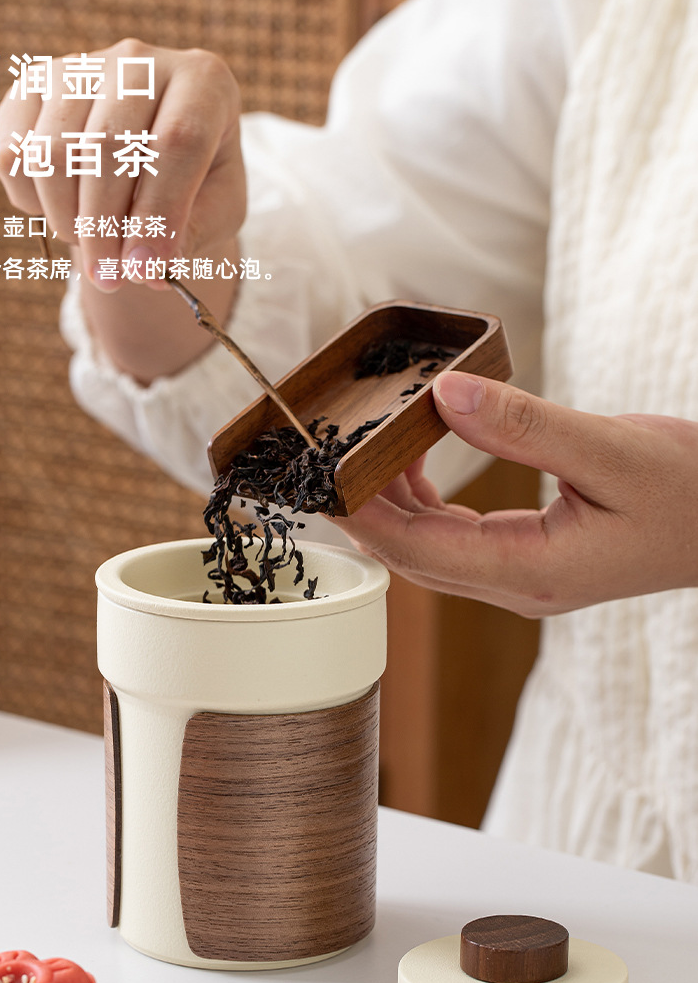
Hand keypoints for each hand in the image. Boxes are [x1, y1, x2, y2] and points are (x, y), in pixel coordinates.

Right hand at [0, 40, 244, 290]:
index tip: (143, 270)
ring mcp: (82, 65)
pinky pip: (12, 152)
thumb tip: (144, 270)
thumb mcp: (216, 213)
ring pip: (53, 151)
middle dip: (103, 227)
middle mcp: (141, 58)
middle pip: (107, 145)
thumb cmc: (197, 187)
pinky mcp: (33, 85)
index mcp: (203, 82)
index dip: (158, 213)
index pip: (178, 141)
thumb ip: (190, 237)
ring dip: (66, 217)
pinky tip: (60, 212)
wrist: (152, 159)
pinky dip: (28, 199)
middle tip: (109, 277)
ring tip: (92, 244)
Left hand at [339, 371, 697, 616]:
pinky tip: (414, 463)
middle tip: (322, 457)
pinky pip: (459, 539)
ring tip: (361, 451)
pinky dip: (426, 503)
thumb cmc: (692, 491)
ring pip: (432, 550)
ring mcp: (524, 578)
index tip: (321, 473)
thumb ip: (524, 426)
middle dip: (363, 510)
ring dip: (392, 506)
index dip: (363, 513)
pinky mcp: (532, 560)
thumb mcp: (611, 450)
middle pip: (414, 556)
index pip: (420, 550)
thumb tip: (444, 396)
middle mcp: (519, 586)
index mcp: (533, 571)